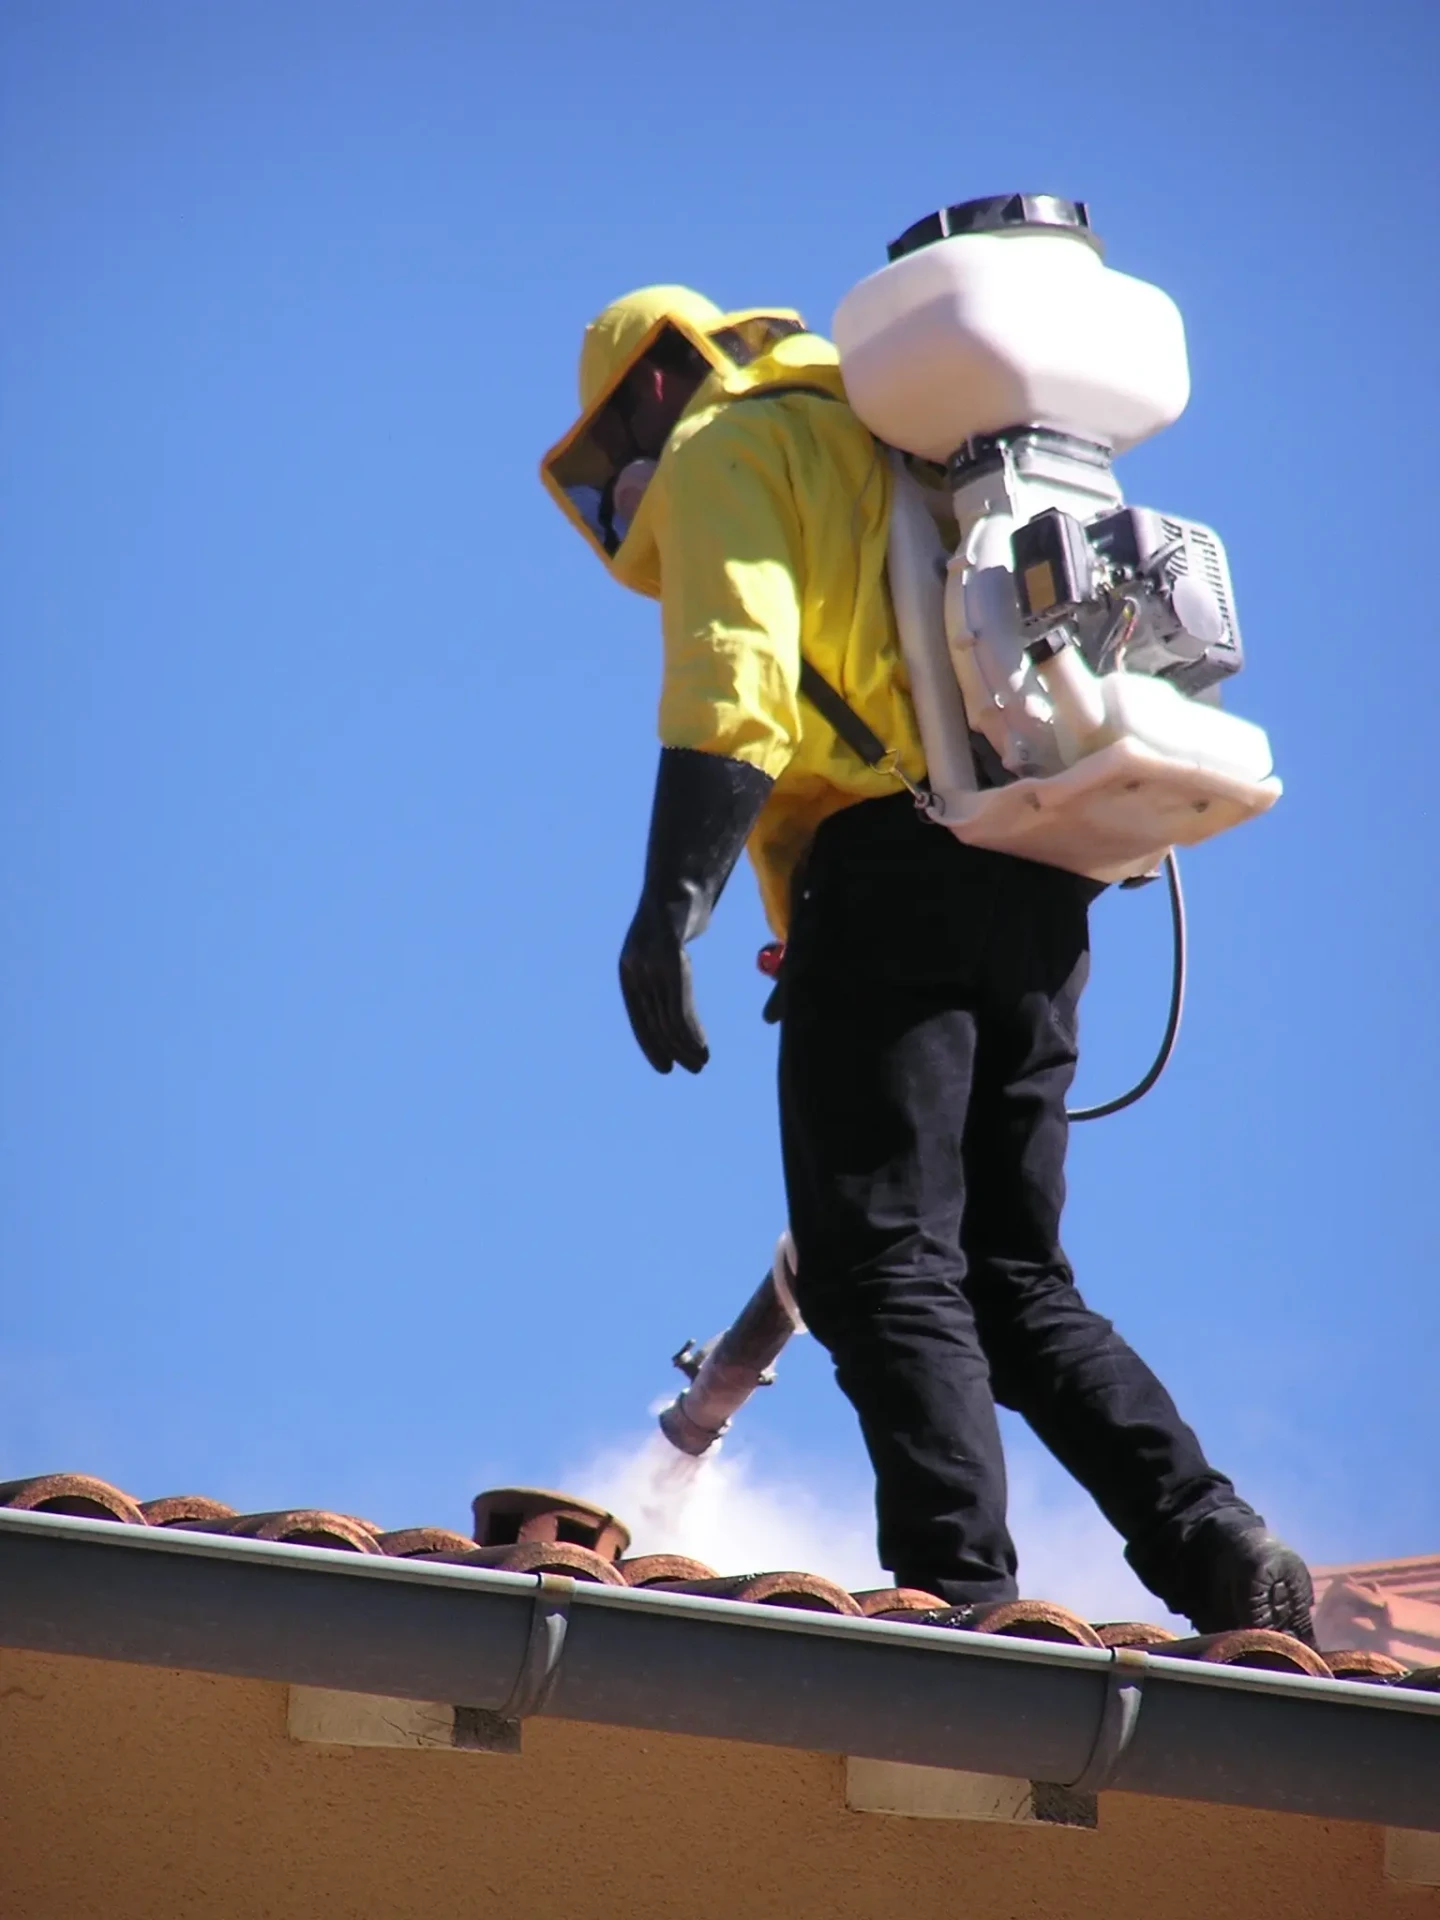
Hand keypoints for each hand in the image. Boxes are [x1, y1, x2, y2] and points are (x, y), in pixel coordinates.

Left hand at [619, 896, 709, 1074]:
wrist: (680, 879)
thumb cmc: (676, 913)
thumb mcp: (664, 946)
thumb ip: (666, 972)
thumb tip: (671, 999)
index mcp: (628, 969)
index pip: (638, 1016)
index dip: (650, 1044)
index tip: (666, 1067)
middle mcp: (637, 968)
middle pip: (655, 1020)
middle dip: (673, 1048)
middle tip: (694, 1068)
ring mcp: (652, 962)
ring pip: (668, 1017)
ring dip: (685, 1044)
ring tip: (702, 1061)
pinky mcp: (671, 955)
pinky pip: (679, 1003)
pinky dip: (690, 1029)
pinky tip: (701, 1045)